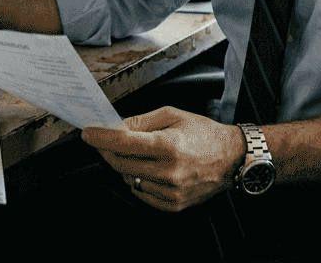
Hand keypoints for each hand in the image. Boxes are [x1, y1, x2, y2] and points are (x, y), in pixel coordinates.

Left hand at [82, 107, 244, 211]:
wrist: (231, 158)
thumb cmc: (204, 134)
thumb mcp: (173, 115)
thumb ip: (142, 122)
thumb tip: (117, 127)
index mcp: (168, 145)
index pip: (123, 142)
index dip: (101, 137)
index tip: (89, 133)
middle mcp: (169, 171)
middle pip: (121, 164)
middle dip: (107, 151)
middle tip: (104, 141)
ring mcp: (171, 191)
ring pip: (130, 180)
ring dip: (125, 166)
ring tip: (139, 154)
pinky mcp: (173, 204)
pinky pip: (142, 194)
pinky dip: (138, 181)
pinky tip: (149, 169)